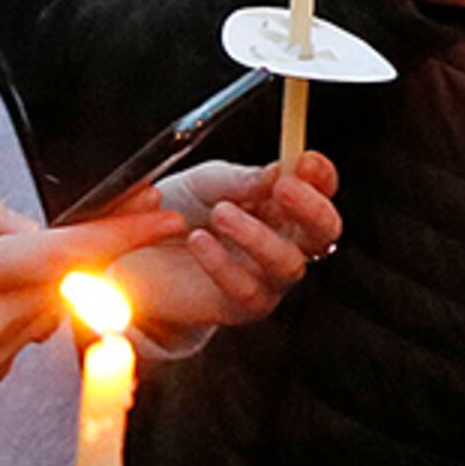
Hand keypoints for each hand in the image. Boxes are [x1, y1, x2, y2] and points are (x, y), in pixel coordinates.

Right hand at [0, 187, 186, 465]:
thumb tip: (20, 224)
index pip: (69, 252)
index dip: (122, 233)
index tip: (163, 214)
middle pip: (63, 275)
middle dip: (65, 246)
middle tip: (21, 225)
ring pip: (41, 303)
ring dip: (26, 277)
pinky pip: (16, 331)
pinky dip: (2, 306)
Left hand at [107, 153, 343, 333]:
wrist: (140, 253)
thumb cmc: (182, 211)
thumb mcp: (206, 182)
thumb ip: (241, 179)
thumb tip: (277, 173)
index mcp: (283, 205)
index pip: (321, 190)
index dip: (321, 176)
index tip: (305, 159)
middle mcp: (285, 241)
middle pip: (325, 231)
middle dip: (311, 208)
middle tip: (282, 188)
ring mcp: (268, 277)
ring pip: (288, 264)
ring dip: (258, 236)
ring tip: (220, 213)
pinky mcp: (242, 306)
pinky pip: (248, 289)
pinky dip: (223, 263)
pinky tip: (198, 241)